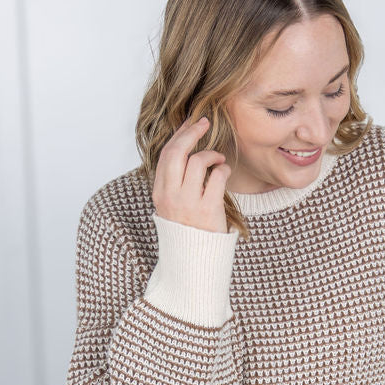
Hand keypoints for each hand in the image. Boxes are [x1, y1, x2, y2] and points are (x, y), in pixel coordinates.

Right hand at [152, 115, 231, 232]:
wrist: (194, 261)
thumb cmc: (187, 230)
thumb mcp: (171, 205)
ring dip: (212, 154)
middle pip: (177, 152)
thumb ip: (174, 181)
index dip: (179, 135)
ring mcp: (188, 203)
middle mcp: (170, 196)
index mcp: (160, 193)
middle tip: (204, 123)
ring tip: (219, 160)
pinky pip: (218, 176)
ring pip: (198, 161)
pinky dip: (224, 169)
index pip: (166, 154)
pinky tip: (224, 173)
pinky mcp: (208, 209)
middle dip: (191, 132)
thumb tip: (184, 146)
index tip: (190, 123)